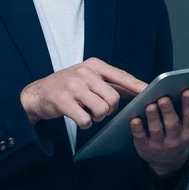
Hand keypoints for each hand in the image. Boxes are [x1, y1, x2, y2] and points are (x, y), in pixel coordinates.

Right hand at [20, 57, 147, 127]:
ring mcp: (73, 86)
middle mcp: (84, 72)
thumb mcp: (88, 78)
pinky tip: (79, 118)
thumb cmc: (68, 86)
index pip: (121, 76)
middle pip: (113, 98)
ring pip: (102, 110)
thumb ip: (111, 83)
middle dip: (110, 110)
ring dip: (98, 118)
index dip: (136, 86)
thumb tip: (138, 90)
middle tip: (100, 110)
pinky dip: (86, 124)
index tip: (150, 93)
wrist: (38, 93)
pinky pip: (86, 120)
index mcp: (93, 65)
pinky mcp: (63, 101)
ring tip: (89, 113)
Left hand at [130, 90, 188, 175]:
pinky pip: (140, 137)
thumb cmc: (183, 137)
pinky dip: (137, 129)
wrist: (168, 161)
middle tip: (164, 98)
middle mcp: (175, 139)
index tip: (187, 90)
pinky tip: (134, 119)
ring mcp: (159, 144)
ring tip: (150, 105)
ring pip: (156, 130)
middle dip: (169, 110)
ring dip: (153, 117)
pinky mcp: (144, 147)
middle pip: (172, 124)